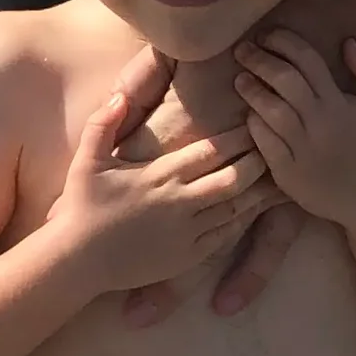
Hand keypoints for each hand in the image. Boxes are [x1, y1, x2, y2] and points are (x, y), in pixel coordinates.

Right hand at [52, 64, 269, 297]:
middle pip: (234, 178)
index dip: (238, 136)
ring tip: (277, 175)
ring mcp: (188, 232)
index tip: (254, 120)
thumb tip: (119, 95)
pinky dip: (243, 220)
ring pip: (235, 208)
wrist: (78, 260)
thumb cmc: (82, 206)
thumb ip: (103, 123)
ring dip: (257, 191)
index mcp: (163, 175)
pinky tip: (254, 210)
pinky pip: (225, 235)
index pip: (212, 151)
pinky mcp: (189, 257)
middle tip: (274, 145)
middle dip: (257, 160)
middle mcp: (182, 202)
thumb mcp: (88, 159)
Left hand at [234, 30, 355, 227]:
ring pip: (270, 111)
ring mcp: (302, 150)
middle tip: (243, 49)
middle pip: (284, 81)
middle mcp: (319, 124)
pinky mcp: (287, 174)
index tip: (267, 34)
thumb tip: (348, 42)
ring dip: (251, 90)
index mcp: (339, 104)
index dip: (284, 42)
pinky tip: (249, 113)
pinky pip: (264, 143)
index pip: (308, 61)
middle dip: (260, 60)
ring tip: (240, 78)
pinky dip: (254, 124)